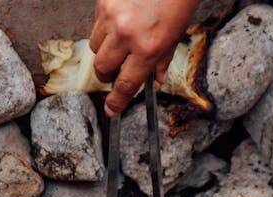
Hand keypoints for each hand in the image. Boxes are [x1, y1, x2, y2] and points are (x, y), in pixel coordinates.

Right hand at [89, 0, 200, 115]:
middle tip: (116, 70)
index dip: (117, 101)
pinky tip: (121, 18)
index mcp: (148, 48)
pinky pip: (96, 24)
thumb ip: (162, 59)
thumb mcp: (176, 34)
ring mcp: (112, 18)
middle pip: (102, 68)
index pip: (127, 84)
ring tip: (121, 39)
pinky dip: (105, 26)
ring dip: (104, 49)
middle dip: (107, 73)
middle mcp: (127, 35)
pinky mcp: (103, 2)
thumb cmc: (177, 0)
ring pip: (94, 46)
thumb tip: (155, 79)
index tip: (111, 109)